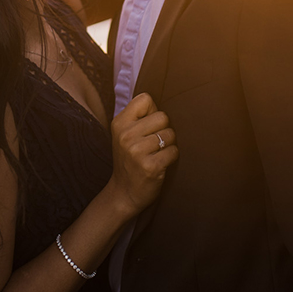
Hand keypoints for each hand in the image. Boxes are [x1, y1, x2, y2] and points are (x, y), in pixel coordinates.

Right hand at [108, 93, 177, 216]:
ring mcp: (137, 151)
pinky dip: (171, 157)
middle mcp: (125, 135)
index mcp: (119, 123)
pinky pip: (173, 151)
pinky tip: (160, 164)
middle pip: (163, 116)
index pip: (145, 99)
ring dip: (168, 145)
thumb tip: (159, 102)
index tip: (146, 126)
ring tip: (155, 154)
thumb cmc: (130, 159)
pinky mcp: (150, 166)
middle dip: (163, 130)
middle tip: (153, 144)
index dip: (152, 112)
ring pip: (170, 135)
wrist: (124, 192)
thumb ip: (138, 117)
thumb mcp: (124, 135)